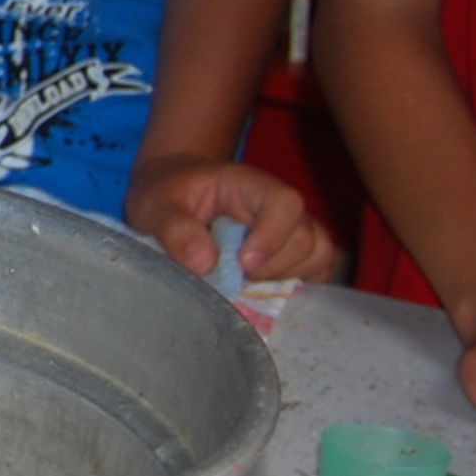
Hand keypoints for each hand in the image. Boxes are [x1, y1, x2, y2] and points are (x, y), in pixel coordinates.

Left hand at [125, 153, 336, 283]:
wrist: (174, 194)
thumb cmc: (168, 193)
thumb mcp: (157, 205)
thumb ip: (175, 229)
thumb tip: (205, 264)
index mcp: (250, 186)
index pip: (284, 205)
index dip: (271, 237)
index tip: (243, 264)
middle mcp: (281, 207)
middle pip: (306, 239)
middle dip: (273, 268)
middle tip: (234, 277)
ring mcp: (292, 229)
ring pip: (318, 257)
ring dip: (286, 279)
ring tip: (246, 282)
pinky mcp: (293, 252)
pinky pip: (317, 271)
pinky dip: (297, 286)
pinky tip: (260, 289)